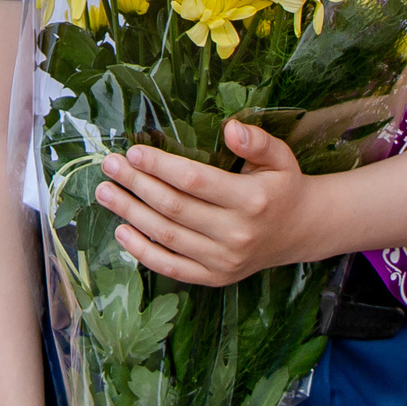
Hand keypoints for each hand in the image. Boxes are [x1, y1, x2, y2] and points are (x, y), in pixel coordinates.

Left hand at [96, 119, 311, 284]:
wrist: (300, 231)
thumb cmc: (282, 187)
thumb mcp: (280, 157)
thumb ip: (257, 141)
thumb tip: (230, 128)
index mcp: (252, 200)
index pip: (195, 181)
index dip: (161, 166)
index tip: (134, 150)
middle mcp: (237, 233)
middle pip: (174, 208)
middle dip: (137, 184)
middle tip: (110, 166)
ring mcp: (224, 260)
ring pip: (167, 236)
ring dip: (130, 213)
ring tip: (105, 192)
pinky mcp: (215, 277)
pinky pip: (172, 267)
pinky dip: (143, 252)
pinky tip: (121, 231)